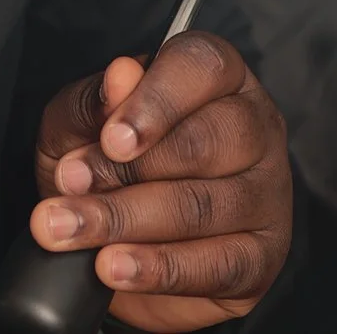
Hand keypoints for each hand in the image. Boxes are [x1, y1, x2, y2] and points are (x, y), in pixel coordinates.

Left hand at [31, 32, 290, 331]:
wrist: (113, 236)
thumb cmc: (103, 160)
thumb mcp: (77, 121)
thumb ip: (92, 100)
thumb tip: (118, 77)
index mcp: (215, 76)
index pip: (201, 67)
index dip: (155, 102)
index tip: (111, 139)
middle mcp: (254, 127)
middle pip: (203, 142)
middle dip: (125, 171)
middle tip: (70, 184)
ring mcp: (267, 193)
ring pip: (203, 206)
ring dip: (127, 221)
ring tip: (71, 229)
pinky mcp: (262, 256)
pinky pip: (218, 264)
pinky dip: (159, 268)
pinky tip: (116, 267)